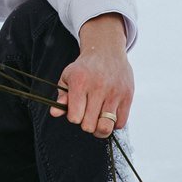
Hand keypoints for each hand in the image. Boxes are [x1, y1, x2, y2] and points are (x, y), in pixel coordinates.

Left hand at [52, 14, 133, 133]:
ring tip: (97, 121)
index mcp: (80, 82)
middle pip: (89, 125)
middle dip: (86, 124)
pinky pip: (120, 123)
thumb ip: (61, 96)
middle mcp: (98, 87)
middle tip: (87, 114)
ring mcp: (114, 93)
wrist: (107, 52)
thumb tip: (54, 113)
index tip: (76, 111)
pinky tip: (108, 114)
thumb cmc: (85, 68)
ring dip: (99, 129)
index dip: (73, 117)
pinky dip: (113, 124)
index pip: (74, 117)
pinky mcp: (127, 96)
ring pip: (105, 127)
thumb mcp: (68, 77)